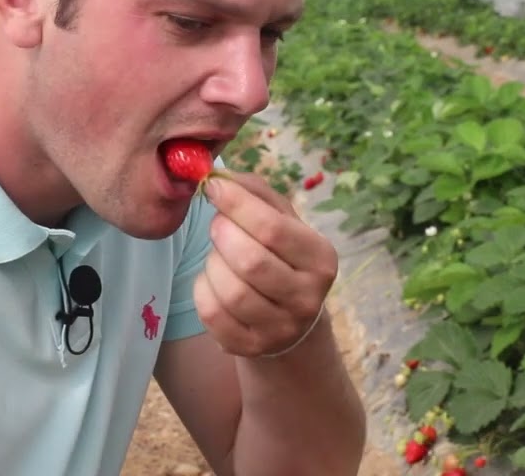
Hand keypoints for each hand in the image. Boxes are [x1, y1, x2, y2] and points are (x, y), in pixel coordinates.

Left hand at [193, 172, 337, 357]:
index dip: (236, 204)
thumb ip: (255, 192)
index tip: (212, 186)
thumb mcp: (281, 220)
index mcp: (321, 258)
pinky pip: (212, 314)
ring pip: (230, 291)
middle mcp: (308, 298)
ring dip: (213, 264)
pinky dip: (203, 290)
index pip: (274, 229)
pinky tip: (213, 280)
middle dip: (223, 235)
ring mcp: (281, 328)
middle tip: (216, 224)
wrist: (288, 317)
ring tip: (218, 254)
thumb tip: (220, 176)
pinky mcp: (251, 347)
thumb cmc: (280, 255)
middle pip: (251, 262)